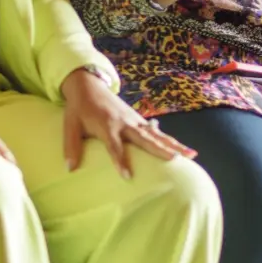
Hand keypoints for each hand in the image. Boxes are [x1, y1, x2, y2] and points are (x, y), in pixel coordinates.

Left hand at [61, 69, 197, 177]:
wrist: (89, 85)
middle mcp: (124, 122)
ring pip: (156, 135)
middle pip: (144, 138)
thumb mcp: (70, 125)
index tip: (128, 176)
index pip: (114, 146)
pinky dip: (169, 140)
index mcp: (106, 125)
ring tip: (191, 154)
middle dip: (160, 149)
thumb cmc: (78, 108)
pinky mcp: (137, 119)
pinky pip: (155, 132)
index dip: (120, 160)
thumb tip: (70, 169)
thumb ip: (71, 146)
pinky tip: (182, 149)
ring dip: (173, 144)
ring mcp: (133, 120)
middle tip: (175, 160)